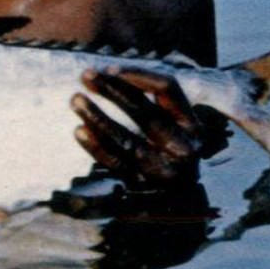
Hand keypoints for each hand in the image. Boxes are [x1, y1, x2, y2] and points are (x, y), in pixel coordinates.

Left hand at [71, 66, 209, 190]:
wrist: (182, 199)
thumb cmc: (171, 146)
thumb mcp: (176, 123)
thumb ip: (153, 99)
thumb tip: (109, 74)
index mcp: (193, 126)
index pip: (167, 89)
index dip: (137, 75)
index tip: (108, 69)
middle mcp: (184, 149)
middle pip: (145, 113)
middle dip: (113, 91)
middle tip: (86, 75)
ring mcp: (164, 171)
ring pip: (127, 141)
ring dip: (98, 118)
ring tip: (76, 100)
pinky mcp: (144, 187)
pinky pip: (116, 164)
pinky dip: (96, 147)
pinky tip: (79, 130)